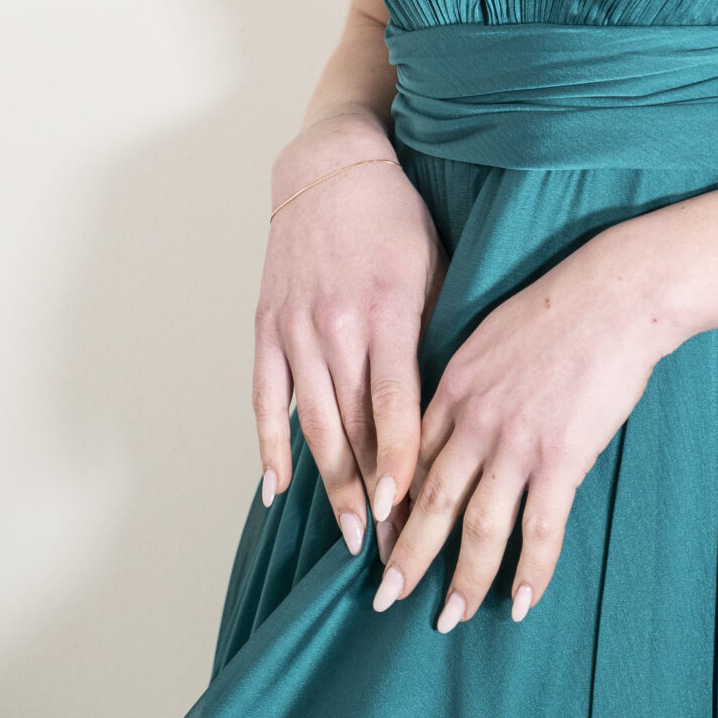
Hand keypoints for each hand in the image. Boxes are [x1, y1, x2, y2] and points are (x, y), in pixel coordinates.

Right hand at [254, 120, 448, 559]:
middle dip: (372, 495)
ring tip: (349, 536)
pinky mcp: (267, 326)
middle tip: (388, 552)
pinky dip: (269, 447)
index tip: (405, 509)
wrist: (330, 164)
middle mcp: (337, 325)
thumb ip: (436, 332)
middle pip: (353, 428)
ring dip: (330, 485)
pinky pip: (265, 400)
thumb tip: (452, 402)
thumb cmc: (394, 216)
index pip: (393, 403)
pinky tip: (277, 491)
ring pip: (312, 424)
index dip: (398, 461)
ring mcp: (296, 328)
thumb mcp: (432, 265)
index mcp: (386, 310)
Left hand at [375, 226, 666, 628]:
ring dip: (463, 579)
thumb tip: (462, 413)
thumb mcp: (492, 334)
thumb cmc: (562, 306)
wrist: (616, 293)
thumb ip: (471, 380)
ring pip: (478, 527)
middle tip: (385, 598)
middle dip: (406, 557)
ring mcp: (516, 441)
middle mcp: (474, 420)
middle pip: (428, 503)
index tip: (379, 539)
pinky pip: (540, 529)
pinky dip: (531, 571)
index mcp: (453, 387)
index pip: (410, 460)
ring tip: (449, 618)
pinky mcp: (561, 457)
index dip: (393, 507)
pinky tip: (521, 604)